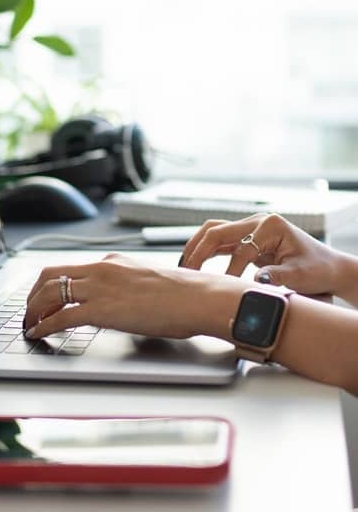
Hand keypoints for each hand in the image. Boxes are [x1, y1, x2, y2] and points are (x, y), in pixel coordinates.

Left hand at [22, 254, 222, 340]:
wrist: (197, 298)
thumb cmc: (183, 295)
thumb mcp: (146, 282)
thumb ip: (125, 287)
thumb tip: (118, 302)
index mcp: (111, 262)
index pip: (68, 267)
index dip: (48, 283)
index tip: (42, 297)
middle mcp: (100, 269)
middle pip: (50, 276)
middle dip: (33, 295)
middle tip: (29, 311)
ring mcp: (99, 287)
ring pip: (49, 293)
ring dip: (33, 310)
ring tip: (29, 325)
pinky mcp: (101, 309)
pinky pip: (61, 317)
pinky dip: (44, 326)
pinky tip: (38, 334)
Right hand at [179, 212, 345, 297]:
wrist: (327, 266)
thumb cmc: (318, 269)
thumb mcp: (301, 275)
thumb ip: (278, 277)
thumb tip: (255, 281)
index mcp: (271, 225)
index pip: (242, 248)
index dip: (231, 271)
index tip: (225, 289)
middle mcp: (257, 221)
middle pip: (218, 230)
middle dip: (200, 251)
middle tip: (188, 272)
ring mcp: (249, 228)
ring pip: (213, 231)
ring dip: (196, 247)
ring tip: (184, 266)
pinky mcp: (245, 237)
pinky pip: (219, 240)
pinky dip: (204, 250)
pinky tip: (194, 264)